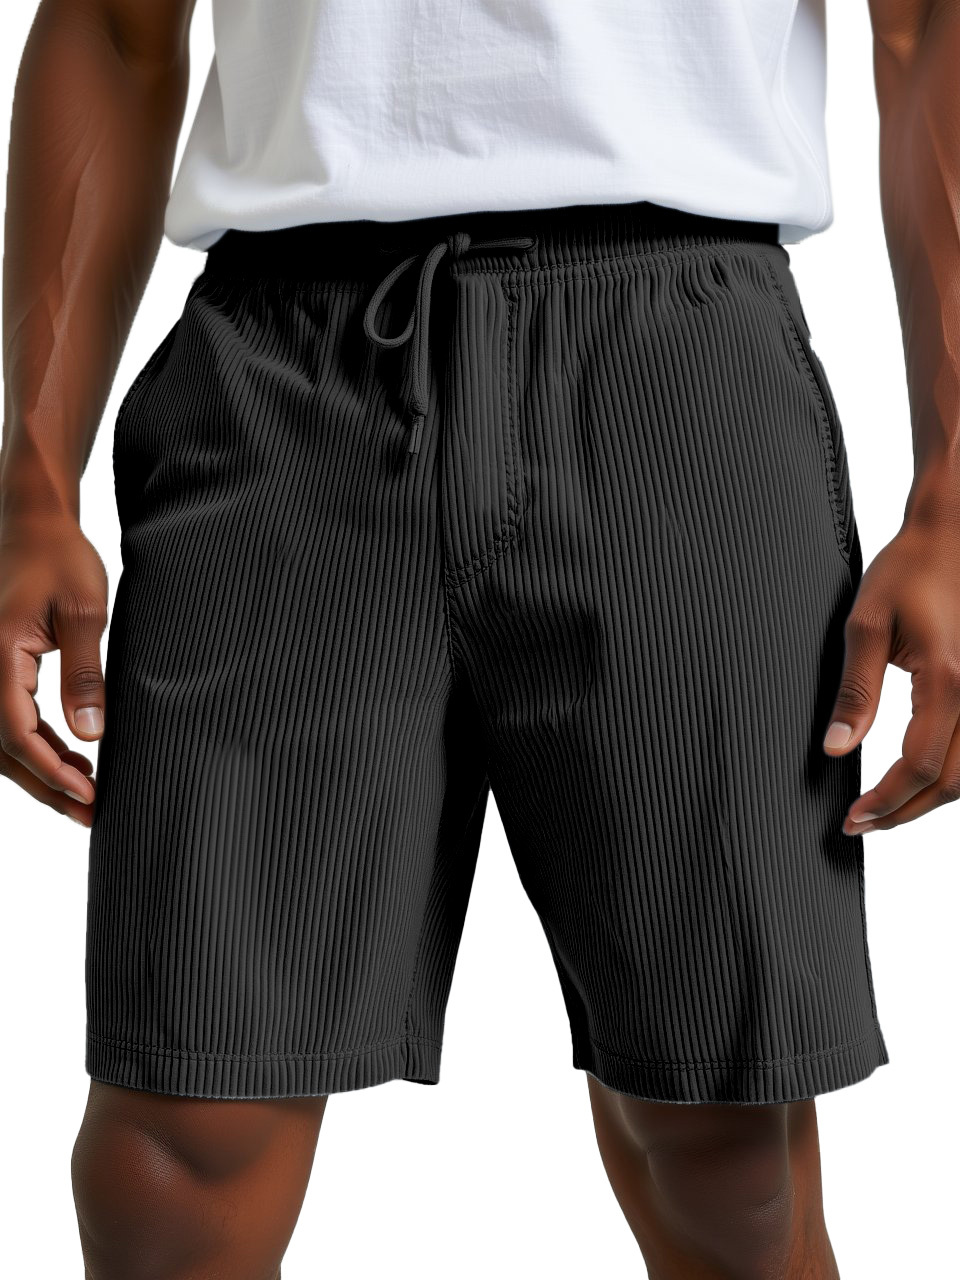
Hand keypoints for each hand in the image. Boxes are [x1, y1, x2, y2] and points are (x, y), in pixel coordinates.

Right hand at [0, 512, 107, 826]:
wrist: (35, 525)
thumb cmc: (60, 558)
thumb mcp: (84, 613)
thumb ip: (85, 675)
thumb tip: (89, 735)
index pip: (15, 730)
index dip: (50, 769)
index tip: (88, 792)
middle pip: (4, 748)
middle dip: (46, 784)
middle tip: (89, 813)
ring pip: (2, 740)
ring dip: (40, 771)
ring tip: (85, 796)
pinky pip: (7, 720)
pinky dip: (35, 747)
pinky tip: (70, 761)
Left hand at [823, 517, 959, 834]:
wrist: (954, 532)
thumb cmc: (907, 570)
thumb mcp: (865, 625)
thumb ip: (855, 691)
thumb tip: (836, 748)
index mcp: (949, 681)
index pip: (919, 766)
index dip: (886, 802)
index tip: (852, 818)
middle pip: (953, 782)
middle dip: (906, 812)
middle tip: (861, 823)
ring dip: (931, 798)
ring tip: (886, 809)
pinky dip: (951, 772)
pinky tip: (919, 777)